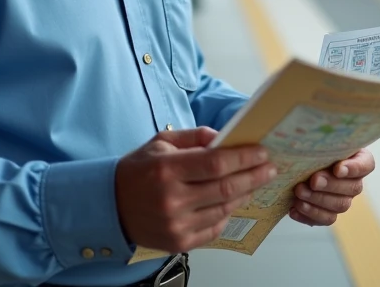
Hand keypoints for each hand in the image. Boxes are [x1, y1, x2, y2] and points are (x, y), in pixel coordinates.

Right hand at [115, 127, 276, 252]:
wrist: (109, 206)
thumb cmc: (137, 172)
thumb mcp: (161, 143)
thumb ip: (195, 137)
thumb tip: (225, 137)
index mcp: (167, 170)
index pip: (216, 163)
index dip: (244, 158)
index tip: (262, 152)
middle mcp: (172, 199)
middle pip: (226, 188)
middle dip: (254, 176)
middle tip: (270, 167)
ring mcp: (176, 224)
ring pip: (224, 209)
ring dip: (245, 194)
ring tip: (254, 182)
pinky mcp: (179, 243)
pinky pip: (214, 228)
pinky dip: (227, 213)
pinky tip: (232, 202)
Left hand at [289, 148, 374, 225]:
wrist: (296, 165)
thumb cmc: (309, 147)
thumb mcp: (316, 140)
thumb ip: (320, 143)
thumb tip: (309, 140)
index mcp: (357, 158)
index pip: (366, 164)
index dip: (354, 168)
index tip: (337, 169)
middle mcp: (353, 181)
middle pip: (353, 188)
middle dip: (330, 185)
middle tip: (313, 181)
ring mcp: (343, 199)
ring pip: (340, 206)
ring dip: (318, 201)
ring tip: (299, 193)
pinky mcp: (329, 213)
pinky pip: (326, 219)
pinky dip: (309, 215)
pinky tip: (294, 208)